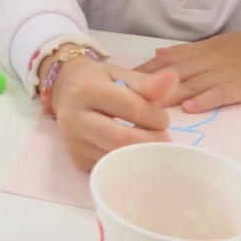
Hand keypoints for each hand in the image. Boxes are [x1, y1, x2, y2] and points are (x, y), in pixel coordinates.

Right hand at [51, 57, 179, 171]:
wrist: (67, 91)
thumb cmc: (99, 81)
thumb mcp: (120, 73)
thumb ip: (146, 82)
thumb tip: (173, 79)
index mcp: (85, 90)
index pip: (129, 107)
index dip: (155, 116)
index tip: (163, 118)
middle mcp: (74, 118)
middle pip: (121, 139)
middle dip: (151, 140)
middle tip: (163, 136)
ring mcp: (74, 143)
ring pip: (117, 158)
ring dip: (142, 153)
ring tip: (149, 141)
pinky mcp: (78, 161)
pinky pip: (112, 167)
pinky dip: (129, 161)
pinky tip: (133, 149)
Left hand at [133, 28, 240, 112]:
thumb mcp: (213, 45)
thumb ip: (185, 52)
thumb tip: (158, 54)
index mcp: (200, 50)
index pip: (166, 59)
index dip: (143, 69)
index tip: (122, 78)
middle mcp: (207, 60)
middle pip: (173, 72)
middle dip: (148, 84)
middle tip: (126, 95)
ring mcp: (223, 73)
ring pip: (192, 83)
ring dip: (170, 94)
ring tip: (149, 105)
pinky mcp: (240, 87)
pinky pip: (220, 93)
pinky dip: (204, 100)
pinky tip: (190, 108)